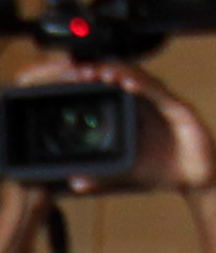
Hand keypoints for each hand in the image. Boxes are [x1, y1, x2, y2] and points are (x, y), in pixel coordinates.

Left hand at [20, 55, 215, 194]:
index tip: (56, 80)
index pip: (100, 88)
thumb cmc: (162, 169)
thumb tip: (74, 181)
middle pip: (114, 77)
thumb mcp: (124, 174)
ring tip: (94, 72)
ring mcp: (160, 101)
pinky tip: (127, 83)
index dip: (80, 81)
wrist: (196, 178)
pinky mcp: (178, 107)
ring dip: (114, 73)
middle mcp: (143, 101)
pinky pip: (158, 92)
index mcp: (127, 111)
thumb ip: (101, 176)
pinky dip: (142, 85)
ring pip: (135, 79)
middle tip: (69, 70)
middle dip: (92, 71)